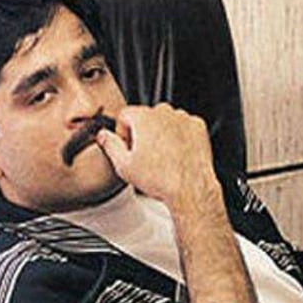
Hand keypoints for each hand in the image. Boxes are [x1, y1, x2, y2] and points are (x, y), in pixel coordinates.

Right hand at [95, 103, 223, 219]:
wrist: (190, 188)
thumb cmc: (160, 179)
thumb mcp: (124, 166)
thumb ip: (110, 145)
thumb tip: (103, 135)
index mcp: (143, 117)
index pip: (125, 114)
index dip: (123, 132)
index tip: (127, 145)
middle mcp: (164, 113)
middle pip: (146, 116)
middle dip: (142, 132)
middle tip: (144, 154)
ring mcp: (183, 118)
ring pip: (166, 120)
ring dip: (162, 133)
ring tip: (162, 157)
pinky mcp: (198, 127)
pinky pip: (184, 126)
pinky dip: (180, 136)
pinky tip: (177, 154)